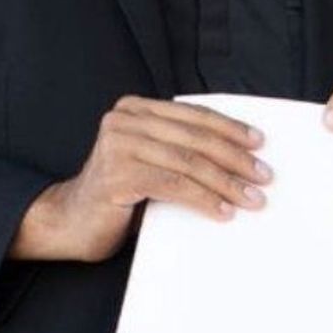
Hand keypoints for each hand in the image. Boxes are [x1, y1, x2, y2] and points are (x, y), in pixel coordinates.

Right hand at [8, 96, 271, 262]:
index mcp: (135, 109)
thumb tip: (240, 160)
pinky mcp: (118, 175)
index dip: (230, 128)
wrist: (69, 222)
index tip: (259, 143)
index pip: (193, 115)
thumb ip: (180, 151)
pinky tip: (223, 211)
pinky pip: (174, 185)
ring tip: (252, 198)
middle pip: (195, 137)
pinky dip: (204, 199)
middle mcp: (125, 119)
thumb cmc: (117, 195)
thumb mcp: (151, 162)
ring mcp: (119, 145)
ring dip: (226, 182)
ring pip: (188, 162)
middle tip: (263, 175)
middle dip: (235, 157)